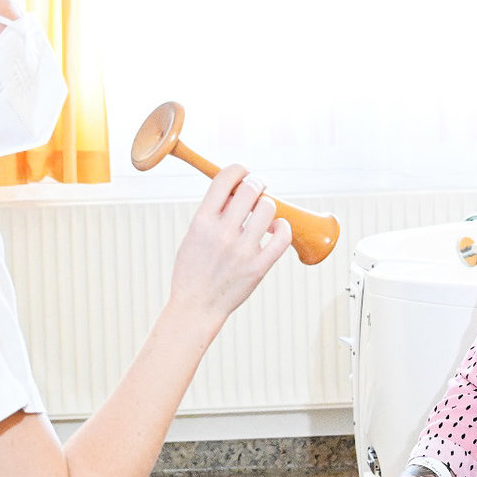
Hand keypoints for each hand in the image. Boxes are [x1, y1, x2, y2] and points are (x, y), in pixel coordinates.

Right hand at [167, 164, 291, 323]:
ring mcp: (242, 251)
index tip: (244, 172)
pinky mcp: (258, 267)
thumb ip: (212, 212)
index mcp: (202, 221)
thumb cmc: (193, 270)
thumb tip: (236, 188)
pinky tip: (275, 230)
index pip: (225, 179)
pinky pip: (282, 237)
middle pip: (250, 189)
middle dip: (257, 183)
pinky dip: (283, 228)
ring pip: (268, 209)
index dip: (238, 169)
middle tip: (258, 188)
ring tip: (263, 214)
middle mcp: (222, 233)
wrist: (196, 306)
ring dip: (268, 206)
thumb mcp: (192, 235)